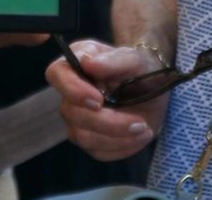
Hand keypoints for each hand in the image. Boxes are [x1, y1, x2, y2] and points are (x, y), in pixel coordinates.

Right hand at [46, 39, 167, 160]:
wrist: (155, 91)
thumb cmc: (142, 69)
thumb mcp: (137, 60)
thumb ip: (114, 60)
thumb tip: (88, 63)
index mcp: (76, 64)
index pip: (56, 74)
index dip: (73, 89)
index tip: (99, 100)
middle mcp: (70, 93)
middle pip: (73, 114)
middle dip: (109, 122)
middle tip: (140, 122)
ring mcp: (77, 119)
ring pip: (84, 137)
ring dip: (118, 137)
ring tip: (144, 129)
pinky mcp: (90, 140)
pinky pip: (99, 151)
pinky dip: (123, 146)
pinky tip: (139, 135)